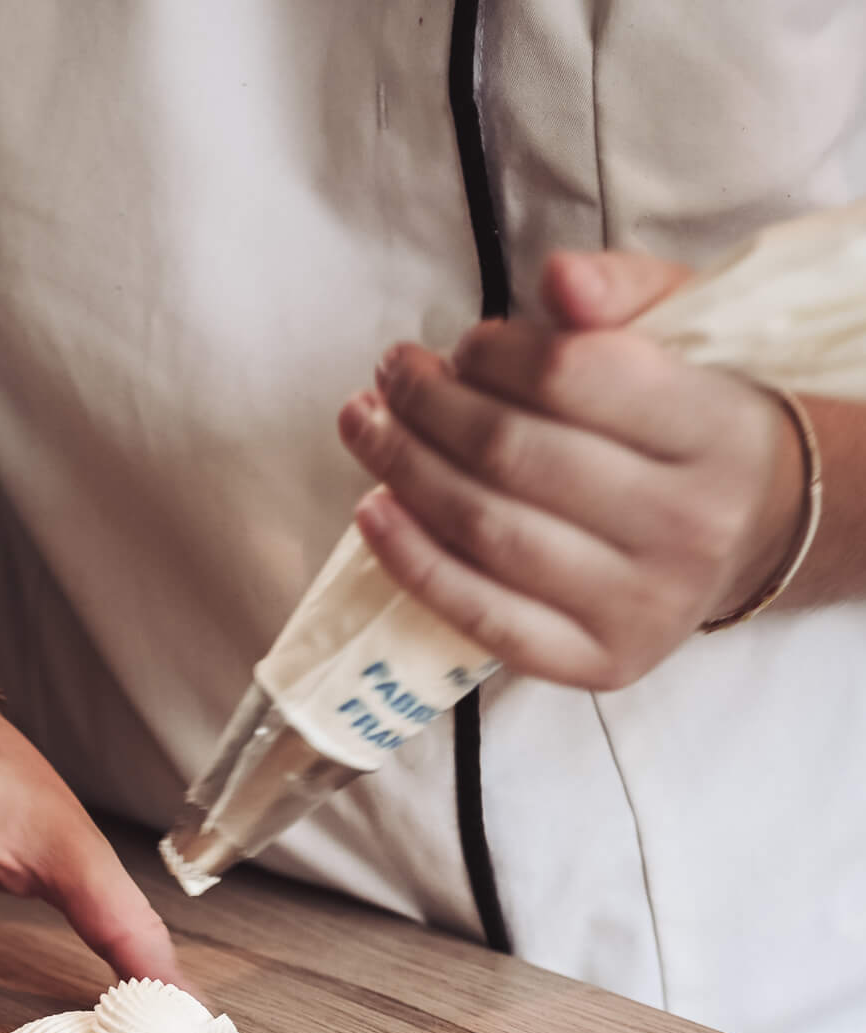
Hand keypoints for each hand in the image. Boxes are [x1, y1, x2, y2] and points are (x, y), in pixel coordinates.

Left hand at [337, 249, 807, 689]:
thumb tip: (557, 278)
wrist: (758, 532)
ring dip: (405, 472)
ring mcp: (643, 606)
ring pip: (488, 533)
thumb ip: (622, 290)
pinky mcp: (599, 663)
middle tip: (390, 378)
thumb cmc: (695, 421)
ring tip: (366, 427)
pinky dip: (414, 563)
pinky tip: (372, 511)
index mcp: (717, 431)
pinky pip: (483, 617)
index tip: (460, 345)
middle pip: (514, 456)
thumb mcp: (683, 330)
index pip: (574, 375)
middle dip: (429, 407)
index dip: (494, 352)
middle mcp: (687, 527)